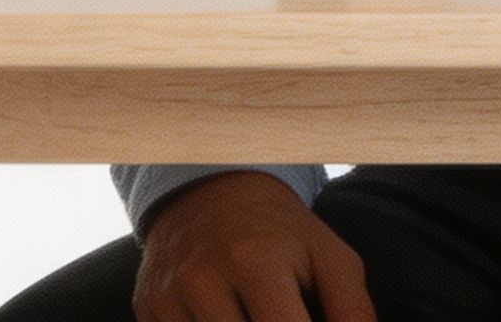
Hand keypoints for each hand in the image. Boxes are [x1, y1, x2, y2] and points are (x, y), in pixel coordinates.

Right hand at [135, 171, 371, 321]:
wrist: (209, 191)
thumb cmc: (281, 232)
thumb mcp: (330, 257)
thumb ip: (353, 311)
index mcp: (257, 262)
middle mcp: (203, 280)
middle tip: (285, 318)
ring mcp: (169, 297)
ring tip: (258, 315)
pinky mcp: (147, 309)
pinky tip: (228, 319)